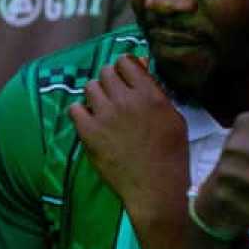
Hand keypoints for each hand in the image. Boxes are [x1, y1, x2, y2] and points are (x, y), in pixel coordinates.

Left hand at [68, 56, 189, 226]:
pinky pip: (74, 108)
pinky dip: (80, 112)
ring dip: (95, 95)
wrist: (155, 187)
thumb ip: (156, 94)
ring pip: (89, 87)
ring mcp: (105, 115)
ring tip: (103, 109)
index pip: (126, 61)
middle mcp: (126, 99)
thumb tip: (140, 74)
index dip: (124, 68)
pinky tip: (90, 121)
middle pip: (105, 72)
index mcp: (149, 94)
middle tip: (114, 95)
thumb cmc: (171, 154)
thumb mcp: (174, 118)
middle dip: (109, 80)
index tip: (125, 77)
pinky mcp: (89, 132)